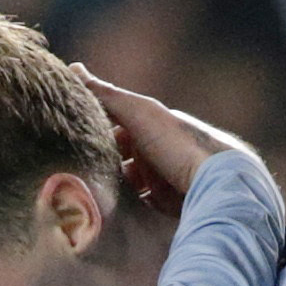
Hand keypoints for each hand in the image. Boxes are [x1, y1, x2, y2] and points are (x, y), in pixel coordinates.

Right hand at [71, 64, 256, 215]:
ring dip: (112, 192)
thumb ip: (107, 96)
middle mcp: (158, 152)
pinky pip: (143, 210)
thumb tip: (74, 68)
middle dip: (99, 168)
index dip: (92, 134)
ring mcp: (164, 181)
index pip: (114, 129)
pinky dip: (129, 212)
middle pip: (119, 161)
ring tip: (85, 200)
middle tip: (71, 178)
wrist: (221, 182)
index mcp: (152, 127)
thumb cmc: (179, 142)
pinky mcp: (169, 207)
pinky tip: (110, 217)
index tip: (65, 145)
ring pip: (129, 187)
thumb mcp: (139, 113)